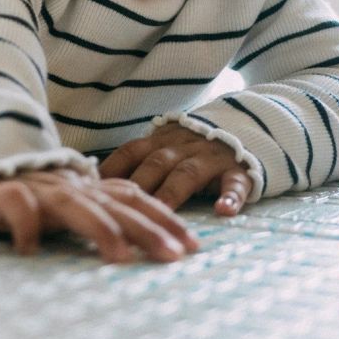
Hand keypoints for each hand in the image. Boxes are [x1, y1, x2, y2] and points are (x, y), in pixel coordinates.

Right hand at [0, 167, 200, 262]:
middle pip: (114, 204)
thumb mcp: (74, 205)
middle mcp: (70, 185)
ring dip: (98, 227)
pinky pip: (17, 207)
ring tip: (119, 257)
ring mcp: (38, 187)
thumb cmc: (33, 196)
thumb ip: (105, 215)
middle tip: (173, 256)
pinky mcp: (4, 193)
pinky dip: (25, 226)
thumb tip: (151, 244)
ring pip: (73, 205)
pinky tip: (29, 250)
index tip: (194, 246)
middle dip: (146, 229)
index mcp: (89, 187)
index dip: (165, 218)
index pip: (134, 197)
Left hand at [98, 124, 251, 215]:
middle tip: (122, 209)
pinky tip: (223, 210)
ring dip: (173, 192)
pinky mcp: (239, 170)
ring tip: (161, 211)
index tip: (93, 188)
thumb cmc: (193, 148)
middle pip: (157, 163)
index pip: (131, 151)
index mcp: (161, 141)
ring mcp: (211, 157)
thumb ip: (139, 162)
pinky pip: (235, 182)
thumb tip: (96, 184)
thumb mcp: (165, 147)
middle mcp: (183, 146)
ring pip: (188, 173)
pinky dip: (230, 196)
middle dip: (139, 184)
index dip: (112, 168)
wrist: (245, 126)